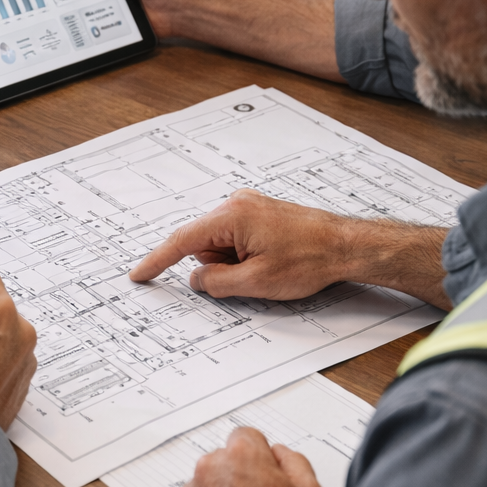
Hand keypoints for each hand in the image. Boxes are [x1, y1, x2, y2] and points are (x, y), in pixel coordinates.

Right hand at [130, 188, 451, 306]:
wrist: (347, 245)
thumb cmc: (309, 260)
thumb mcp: (256, 282)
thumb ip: (216, 282)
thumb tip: (197, 280)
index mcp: (231, 217)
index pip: (182, 242)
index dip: (158, 261)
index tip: (139, 274)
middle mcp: (237, 204)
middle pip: (203, 244)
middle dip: (217, 267)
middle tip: (250, 276)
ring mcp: (249, 206)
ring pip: (220, 244)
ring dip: (234, 262)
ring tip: (268, 267)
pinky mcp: (260, 212)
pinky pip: (236, 238)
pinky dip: (244, 254)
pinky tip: (271, 260)